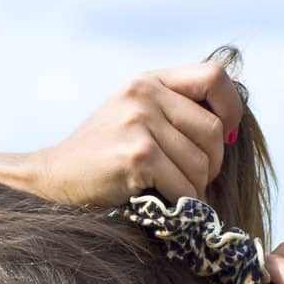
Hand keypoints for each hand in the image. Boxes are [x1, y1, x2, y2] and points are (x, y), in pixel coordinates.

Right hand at [25, 62, 243, 209]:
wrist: (52, 177)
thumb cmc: (100, 154)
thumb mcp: (133, 115)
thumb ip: (173, 110)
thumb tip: (231, 129)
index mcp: (149, 81)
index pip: (215, 78)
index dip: (231, 108)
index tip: (226, 135)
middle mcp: (145, 94)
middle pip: (213, 131)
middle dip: (211, 164)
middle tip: (192, 180)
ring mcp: (140, 123)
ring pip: (202, 163)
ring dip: (194, 188)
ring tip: (171, 194)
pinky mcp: (137, 156)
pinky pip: (184, 186)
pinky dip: (181, 204)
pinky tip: (162, 205)